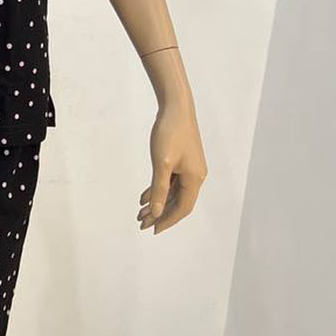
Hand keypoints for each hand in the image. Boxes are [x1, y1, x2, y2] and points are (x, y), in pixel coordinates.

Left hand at [138, 97, 206, 233]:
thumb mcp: (162, 163)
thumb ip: (159, 190)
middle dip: (160, 214)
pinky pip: (171, 181)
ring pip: (173, 192)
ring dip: (158, 203)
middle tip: (142, 223)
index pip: (182, 208)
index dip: (167, 221)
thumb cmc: (170, 132)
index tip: (152, 230)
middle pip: (178, 202)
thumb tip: (157, 212)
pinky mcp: (183, 160)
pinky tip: (144, 196)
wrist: (176, 106)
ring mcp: (190, 167)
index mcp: (195, 178)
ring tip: (140, 213)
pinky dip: (159, 190)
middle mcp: (196, 175)